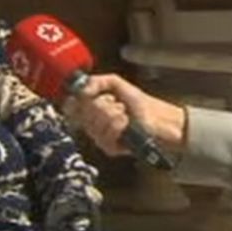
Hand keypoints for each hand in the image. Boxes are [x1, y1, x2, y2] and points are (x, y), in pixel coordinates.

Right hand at [61, 74, 185, 156]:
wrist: (160, 120)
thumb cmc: (141, 103)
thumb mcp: (117, 84)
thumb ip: (98, 81)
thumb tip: (82, 89)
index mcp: (91, 108)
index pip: (71, 106)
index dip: (75, 101)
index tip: (87, 95)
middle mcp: (92, 124)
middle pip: (83, 113)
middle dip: (102, 104)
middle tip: (117, 104)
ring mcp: (100, 137)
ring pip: (94, 124)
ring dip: (113, 115)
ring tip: (125, 114)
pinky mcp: (110, 148)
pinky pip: (105, 136)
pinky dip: (117, 126)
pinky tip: (126, 124)